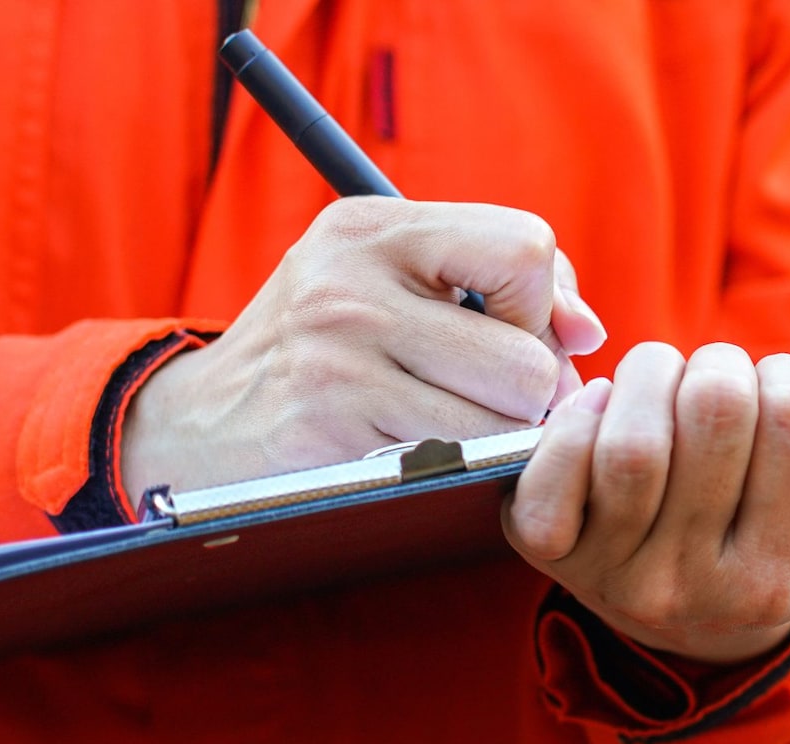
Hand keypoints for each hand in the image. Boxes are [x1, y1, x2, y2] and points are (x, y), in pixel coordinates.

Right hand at [122, 197, 606, 495]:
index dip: (543, 304)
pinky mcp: (330, 434)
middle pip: (528, 357)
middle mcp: (351, 285)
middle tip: (497, 402)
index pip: (525, 248)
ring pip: (502, 422)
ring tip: (456, 428)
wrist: (200, 426)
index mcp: (374, 227)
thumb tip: (590, 332)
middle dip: (532, 394)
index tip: (516, 333)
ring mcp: (337, 362)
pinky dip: (458, 470)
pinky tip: (417, 457)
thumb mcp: (389, 280)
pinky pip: (454, 464)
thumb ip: (500, 284)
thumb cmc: (327, 349)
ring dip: (500, 441)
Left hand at [503, 343, 789, 664]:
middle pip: (712, 413)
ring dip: (654, 375)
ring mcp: (614, 575)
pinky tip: (608, 410)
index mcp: (777, 579)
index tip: (781, 393)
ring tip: (670, 382)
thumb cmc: (786, 542)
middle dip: (723, 366)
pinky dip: (578, 417)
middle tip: (723, 381)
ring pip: (633, 439)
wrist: (694, 620)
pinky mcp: (550, 552)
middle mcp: (694, 590)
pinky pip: (555, 470)